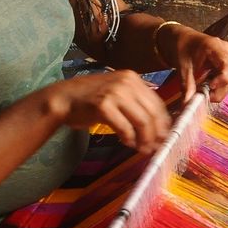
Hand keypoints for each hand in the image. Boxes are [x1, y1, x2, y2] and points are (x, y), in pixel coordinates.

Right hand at [48, 70, 170, 152]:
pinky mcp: (103, 105)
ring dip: (144, 139)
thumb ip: (136, 105)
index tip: (165, 137)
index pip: (157, 103)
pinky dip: (128, 138)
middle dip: (156, 134)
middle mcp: (126, 82)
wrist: (63, 98)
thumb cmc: (90, 100)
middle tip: (155, 148)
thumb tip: (158, 127)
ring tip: (142, 149)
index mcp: (133, 78)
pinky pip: (124, 127)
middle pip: (152, 113)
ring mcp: (114, 92)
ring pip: (142, 121)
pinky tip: (127, 143)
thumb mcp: (117, 94)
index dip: (164, 123)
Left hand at [162, 24, 227, 102]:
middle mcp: (227, 50)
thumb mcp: (182, 66)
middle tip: (205, 96)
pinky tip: (209, 85)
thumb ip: (187, 85)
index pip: (227, 64)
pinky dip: (220, 85)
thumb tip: (187, 104)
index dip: (222, 79)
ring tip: (204, 90)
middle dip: (220, 89)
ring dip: (220, 89)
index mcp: (215, 46)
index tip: (210, 87)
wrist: (182, 40)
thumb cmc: (182, 47)